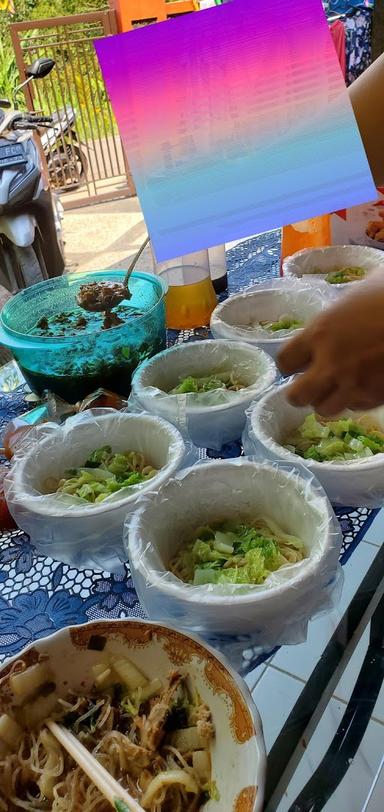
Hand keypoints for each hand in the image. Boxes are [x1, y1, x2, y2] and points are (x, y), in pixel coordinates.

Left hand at [277, 276, 383, 414]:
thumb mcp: (356, 294)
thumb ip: (338, 312)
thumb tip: (337, 310)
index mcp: (320, 333)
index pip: (284, 361)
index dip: (290, 363)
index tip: (298, 361)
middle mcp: (331, 364)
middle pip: (297, 396)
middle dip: (301, 391)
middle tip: (311, 383)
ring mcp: (355, 385)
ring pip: (325, 410)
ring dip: (328, 399)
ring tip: (337, 387)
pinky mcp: (377, 397)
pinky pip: (357, 408)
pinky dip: (356, 400)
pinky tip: (364, 385)